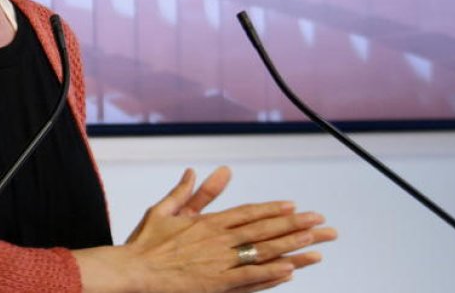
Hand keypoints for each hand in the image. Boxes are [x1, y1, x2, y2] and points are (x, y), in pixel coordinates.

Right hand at [74, 168, 336, 292]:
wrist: (131, 271)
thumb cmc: (144, 244)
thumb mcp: (163, 211)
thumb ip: (185, 193)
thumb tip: (196, 171)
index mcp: (209, 222)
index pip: (250, 213)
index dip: (275, 209)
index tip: (297, 206)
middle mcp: (219, 239)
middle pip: (265, 229)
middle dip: (297, 225)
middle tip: (323, 222)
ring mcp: (220, 261)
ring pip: (264, 252)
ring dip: (293, 246)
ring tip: (318, 242)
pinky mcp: (216, 284)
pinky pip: (250, 278)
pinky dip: (271, 273)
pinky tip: (291, 269)